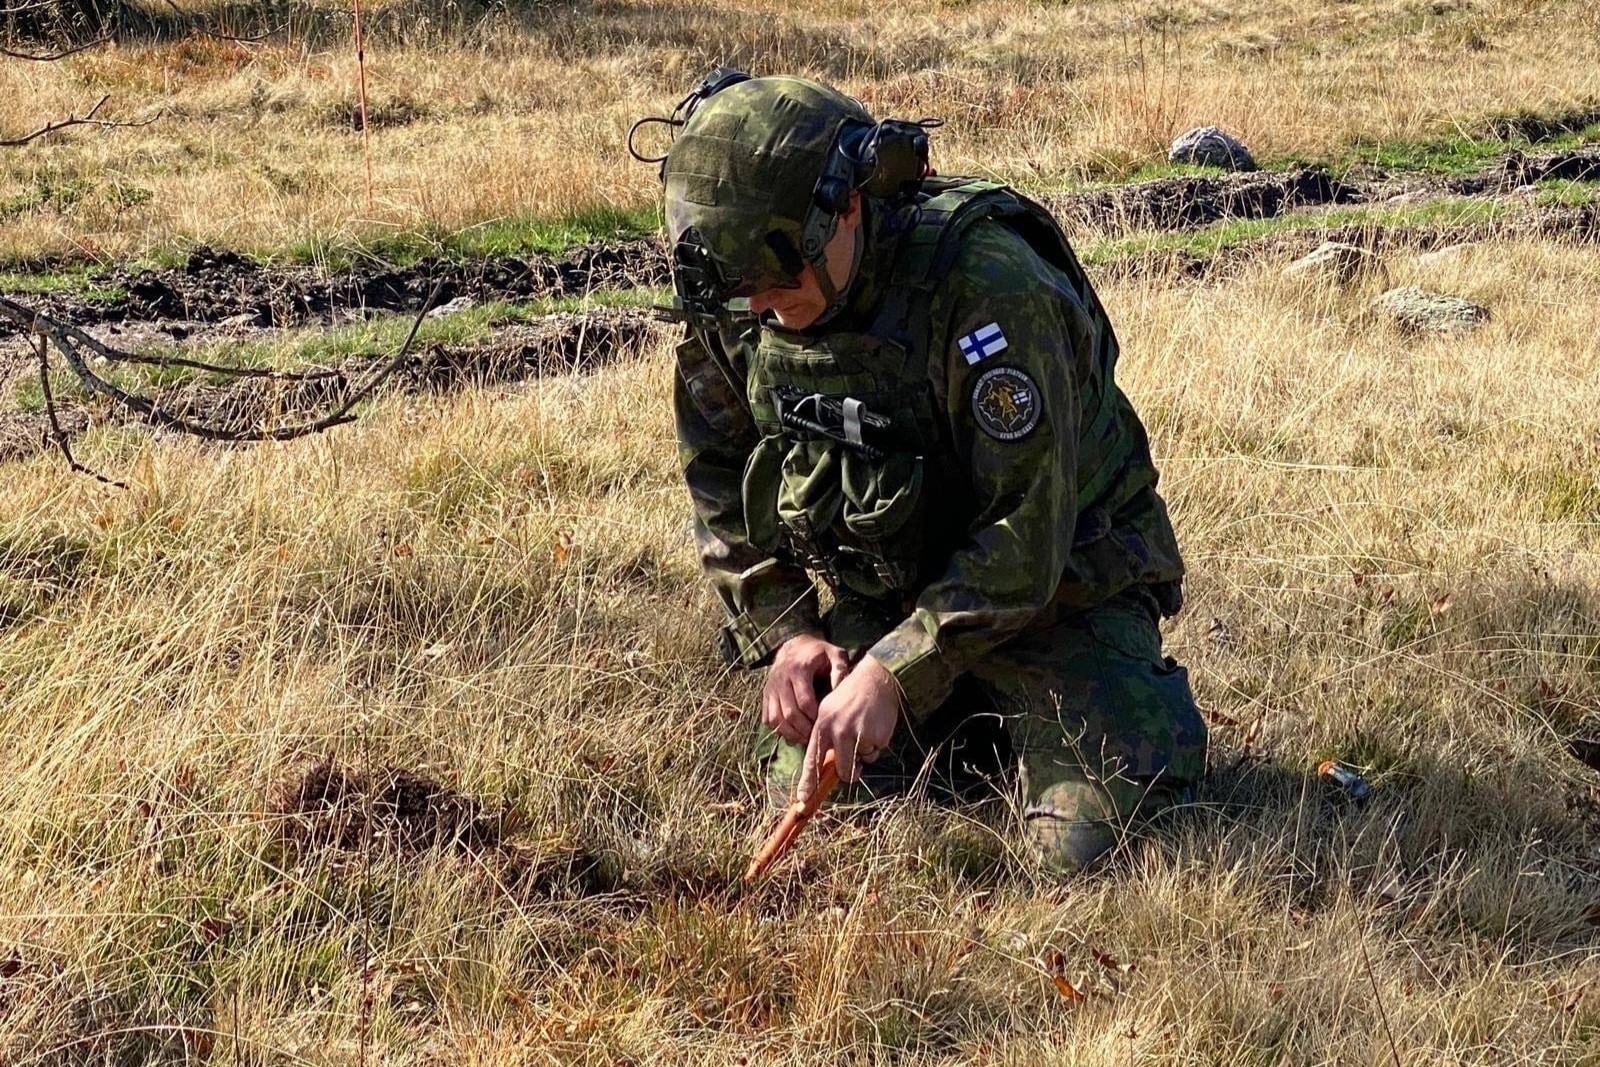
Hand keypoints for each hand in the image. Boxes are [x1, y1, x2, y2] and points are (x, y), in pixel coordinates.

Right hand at [761, 633, 851, 745]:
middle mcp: (780, 680)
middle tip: (816, 736)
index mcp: (798, 670)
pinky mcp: (765, 695)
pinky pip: (768, 719)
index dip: (815, 717)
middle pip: (789, 713)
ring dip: (790, 733)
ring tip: (805, 738)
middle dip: (804, 729)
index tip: (825, 723)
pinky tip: (793, 732)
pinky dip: (778, 730)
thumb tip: (841, 693)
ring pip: (775, 719)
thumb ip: (840, 670)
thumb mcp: (834, 654)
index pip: (804, 702)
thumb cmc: (818, 653)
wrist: (793, 644)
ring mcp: (770, 689)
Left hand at [798, 653, 900, 802]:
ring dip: (864, 753)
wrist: (876, 679)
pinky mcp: (876, 736)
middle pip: (843, 769)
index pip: (812, 759)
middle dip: (850, 772)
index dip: (808, 781)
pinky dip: (875, 744)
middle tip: (855, 766)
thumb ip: (827, 737)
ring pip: (861, 761)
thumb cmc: (851, 696)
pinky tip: (874, 725)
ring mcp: (857, 734)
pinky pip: (875, 752)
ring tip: (864, 729)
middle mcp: (838, 730)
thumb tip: (828, 766)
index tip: (804, 799)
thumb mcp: (830, 711)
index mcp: (822, 725)